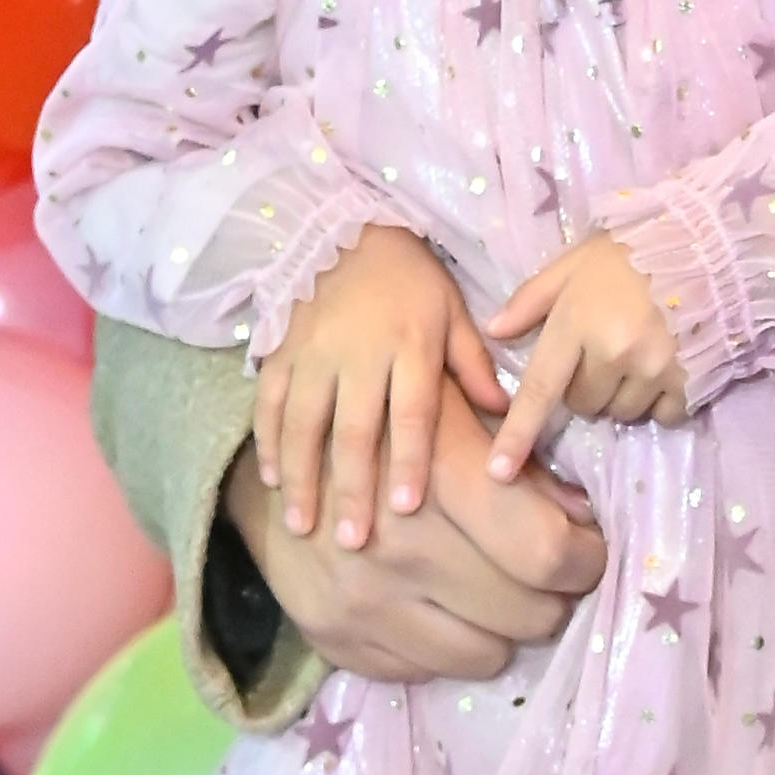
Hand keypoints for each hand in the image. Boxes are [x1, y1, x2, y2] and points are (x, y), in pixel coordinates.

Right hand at [219, 390, 600, 686]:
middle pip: (527, 614)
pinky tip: (442, 609)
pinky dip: (447, 647)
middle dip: (553, 599)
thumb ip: (520, 458)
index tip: (586, 552)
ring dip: (504, 632)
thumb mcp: (455, 410)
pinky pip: (427, 673)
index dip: (584, 559)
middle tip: (544, 579)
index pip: (544, 551)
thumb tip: (581, 517)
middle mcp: (399, 548)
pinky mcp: (337, 640)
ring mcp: (364, 602)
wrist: (276, 470)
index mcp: (437, 479)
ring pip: (484, 656)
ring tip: (495, 597)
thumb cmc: (388, 429)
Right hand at [253, 222, 503, 553]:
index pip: (410, 411)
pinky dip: (268, 442)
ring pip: (303, 424)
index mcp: (409, 345)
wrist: (345, 231)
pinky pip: (268, 402)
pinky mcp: (280, 352)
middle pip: (353, 430)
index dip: (408, 459)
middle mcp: (358, 354)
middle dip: (352, 488)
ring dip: (303, 478)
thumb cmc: (410, 281)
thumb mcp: (451, 312)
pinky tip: (271, 482)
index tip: (406, 507)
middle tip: (354, 543)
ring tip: (304, 527)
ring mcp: (312, 354)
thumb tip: (506, 414)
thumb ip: (473, 365)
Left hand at [482, 229, 682, 470]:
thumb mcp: (575, 262)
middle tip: (605, 350)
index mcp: (577, 323)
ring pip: (622, 413)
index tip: (498, 472)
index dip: (518, 433)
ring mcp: (654, 369)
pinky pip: (664, 414)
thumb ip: (532, 298)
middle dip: (586, 387)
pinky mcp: (689, 378)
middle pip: (583, 405)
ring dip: (623, 396)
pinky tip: (668, 368)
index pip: (540, 389)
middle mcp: (613, 353)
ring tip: (639, 355)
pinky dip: (662, 401)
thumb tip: (493, 331)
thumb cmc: (633, 250)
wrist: (708, 242)